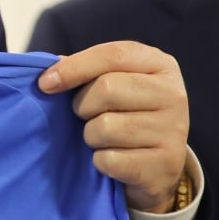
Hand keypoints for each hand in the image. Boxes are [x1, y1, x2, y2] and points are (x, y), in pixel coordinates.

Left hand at [38, 41, 188, 213]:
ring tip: (104, 138)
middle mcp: (173, 94)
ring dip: (91, 136)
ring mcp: (173, 130)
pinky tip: (115, 159)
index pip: (113, 55)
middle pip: (107, 88)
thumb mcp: (116, 84)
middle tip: (86, 115)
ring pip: (105, 127)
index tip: (45, 83)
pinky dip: (101, 161)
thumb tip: (50, 72)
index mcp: (160, 65)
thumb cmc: (127, 115)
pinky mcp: (165, 164)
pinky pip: (110, 160)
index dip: (74, 67)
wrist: (159, 164)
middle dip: (83, 105)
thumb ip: (87, 71)